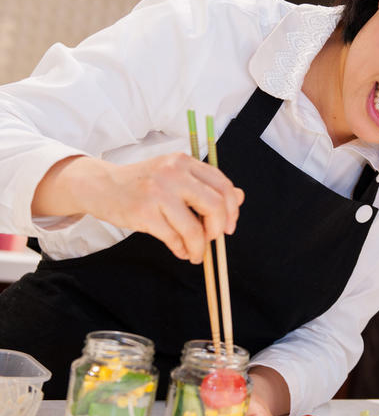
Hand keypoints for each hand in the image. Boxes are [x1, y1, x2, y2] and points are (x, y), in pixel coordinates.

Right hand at [32, 153, 243, 262]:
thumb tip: (239, 197)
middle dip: (218, 229)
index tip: (229, 226)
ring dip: (199, 247)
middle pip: (215, 205)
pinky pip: (174, 238)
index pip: (223, 186)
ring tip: (195, 253)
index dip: (232, 210)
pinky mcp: (144, 212)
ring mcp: (158, 192)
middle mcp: (173, 173)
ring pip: (194, 228)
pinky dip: (182, 249)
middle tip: (213, 239)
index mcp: (185, 162)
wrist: (102, 186)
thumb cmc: (144, 183)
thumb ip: (207, 186)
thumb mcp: (176, 176)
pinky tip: (180, 250)